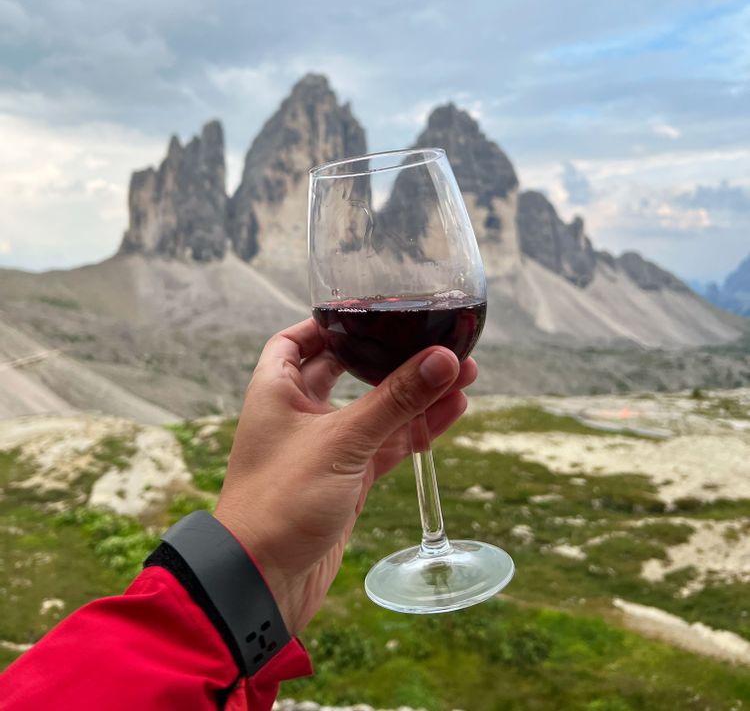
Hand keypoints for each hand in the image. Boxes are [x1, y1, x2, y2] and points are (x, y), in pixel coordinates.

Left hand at [215, 318, 476, 634]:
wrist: (261, 585)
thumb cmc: (280, 502)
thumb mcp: (342, 442)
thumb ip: (395, 401)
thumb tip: (444, 360)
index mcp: (275, 390)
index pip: (298, 339)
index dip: (330, 323)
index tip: (369, 312)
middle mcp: (296, 414)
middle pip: (347, 372)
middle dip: (391, 359)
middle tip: (435, 345)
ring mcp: (323, 449)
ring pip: (375, 410)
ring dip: (414, 395)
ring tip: (463, 374)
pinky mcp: (344, 482)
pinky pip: (385, 446)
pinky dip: (414, 431)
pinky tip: (449, 412)